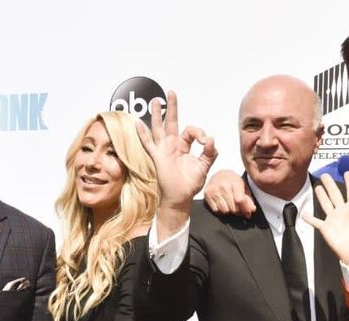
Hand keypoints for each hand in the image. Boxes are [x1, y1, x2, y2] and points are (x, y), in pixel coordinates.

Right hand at [137, 91, 217, 212]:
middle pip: (171, 122)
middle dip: (172, 107)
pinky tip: (137, 123)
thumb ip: (209, 153)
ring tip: (155, 101)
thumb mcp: (204, 167)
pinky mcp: (157, 157)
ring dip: (157, 114)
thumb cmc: (190, 184)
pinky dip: (143, 134)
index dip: (199, 133)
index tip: (205, 142)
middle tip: (171, 93)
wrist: (180, 198)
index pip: (190, 131)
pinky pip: (148, 144)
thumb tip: (211, 138)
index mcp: (184, 146)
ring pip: (159, 128)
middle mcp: (172, 145)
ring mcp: (163, 150)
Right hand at [203, 169, 255, 217]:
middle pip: (233, 208)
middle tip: (239, 210)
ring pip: (224, 211)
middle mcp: (223, 186)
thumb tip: (252, 210)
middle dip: (238, 212)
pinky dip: (221, 211)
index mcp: (234, 182)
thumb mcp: (243, 186)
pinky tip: (223, 205)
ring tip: (231, 206)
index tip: (247, 213)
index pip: (240, 200)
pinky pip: (216, 210)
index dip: (245, 209)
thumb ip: (248, 198)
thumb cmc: (233, 181)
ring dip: (230, 212)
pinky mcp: (207, 194)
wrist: (219, 174)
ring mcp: (214, 190)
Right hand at [301, 172, 348, 265]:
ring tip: (317, 186)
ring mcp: (333, 219)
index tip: (348, 172)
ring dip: (321, 195)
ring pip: (325, 204)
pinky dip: (309, 218)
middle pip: (335, 194)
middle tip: (325, 174)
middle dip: (330, 184)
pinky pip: (316, 222)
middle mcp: (342, 211)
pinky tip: (303, 213)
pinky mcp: (326, 228)